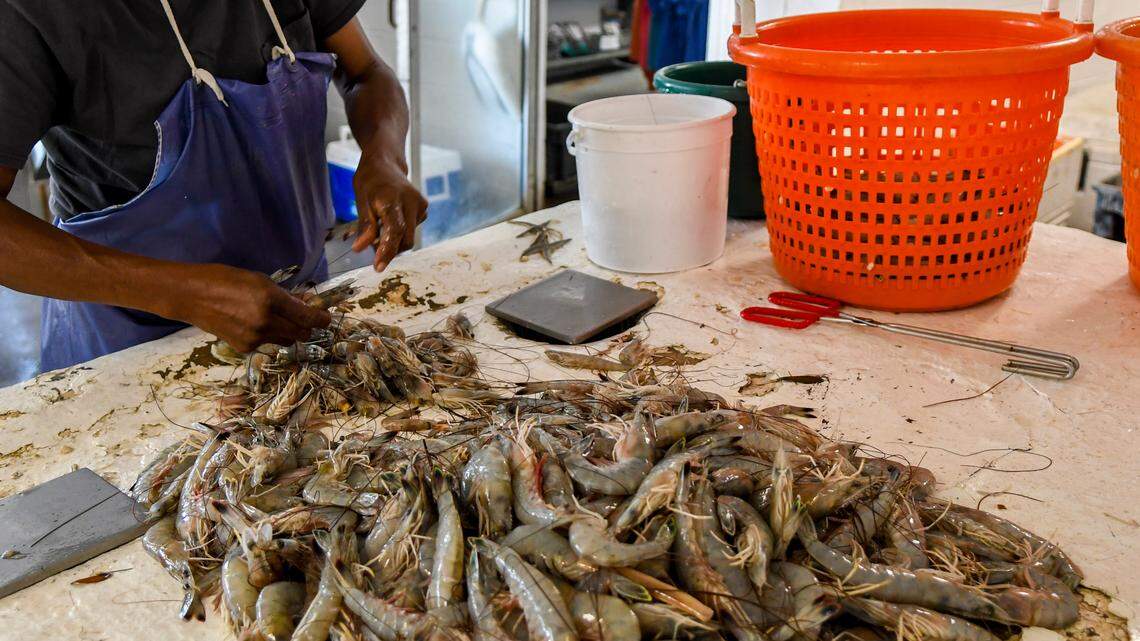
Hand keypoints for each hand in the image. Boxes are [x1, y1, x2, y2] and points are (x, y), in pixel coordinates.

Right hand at [170, 264, 330, 352]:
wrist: (191, 296)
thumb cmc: (225, 280)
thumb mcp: (259, 280)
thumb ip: (284, 295)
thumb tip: (306, 303)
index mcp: (270, 299)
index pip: (307, 317)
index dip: (321, 320)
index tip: (326, 318)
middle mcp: (265, 321)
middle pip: (300, 333)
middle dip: (307, 328)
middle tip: (306, 319)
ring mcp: (254, 337)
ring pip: (285, 340)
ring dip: (287, 332)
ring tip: (275, 318)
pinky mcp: (244, 347)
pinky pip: (266, 343)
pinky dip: (267, 335)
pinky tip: (252, 323)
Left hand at [351, 150, 427, 270]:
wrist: (386, 162)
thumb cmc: (370, 180)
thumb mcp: (361, 199)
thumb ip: (364, 225)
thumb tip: (360, 248)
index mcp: (392, 199)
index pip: (394, 231)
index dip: (387, 251)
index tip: (378, 267)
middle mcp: (411, 202)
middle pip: (405, 239)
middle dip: (390, 250)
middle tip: (372, 249)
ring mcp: (420, 205)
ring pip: (409, 237)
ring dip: (394, 241)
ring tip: (379, 230)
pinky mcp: (424, 209)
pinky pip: (412, 230)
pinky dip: (400, 232)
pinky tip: (390, 220)